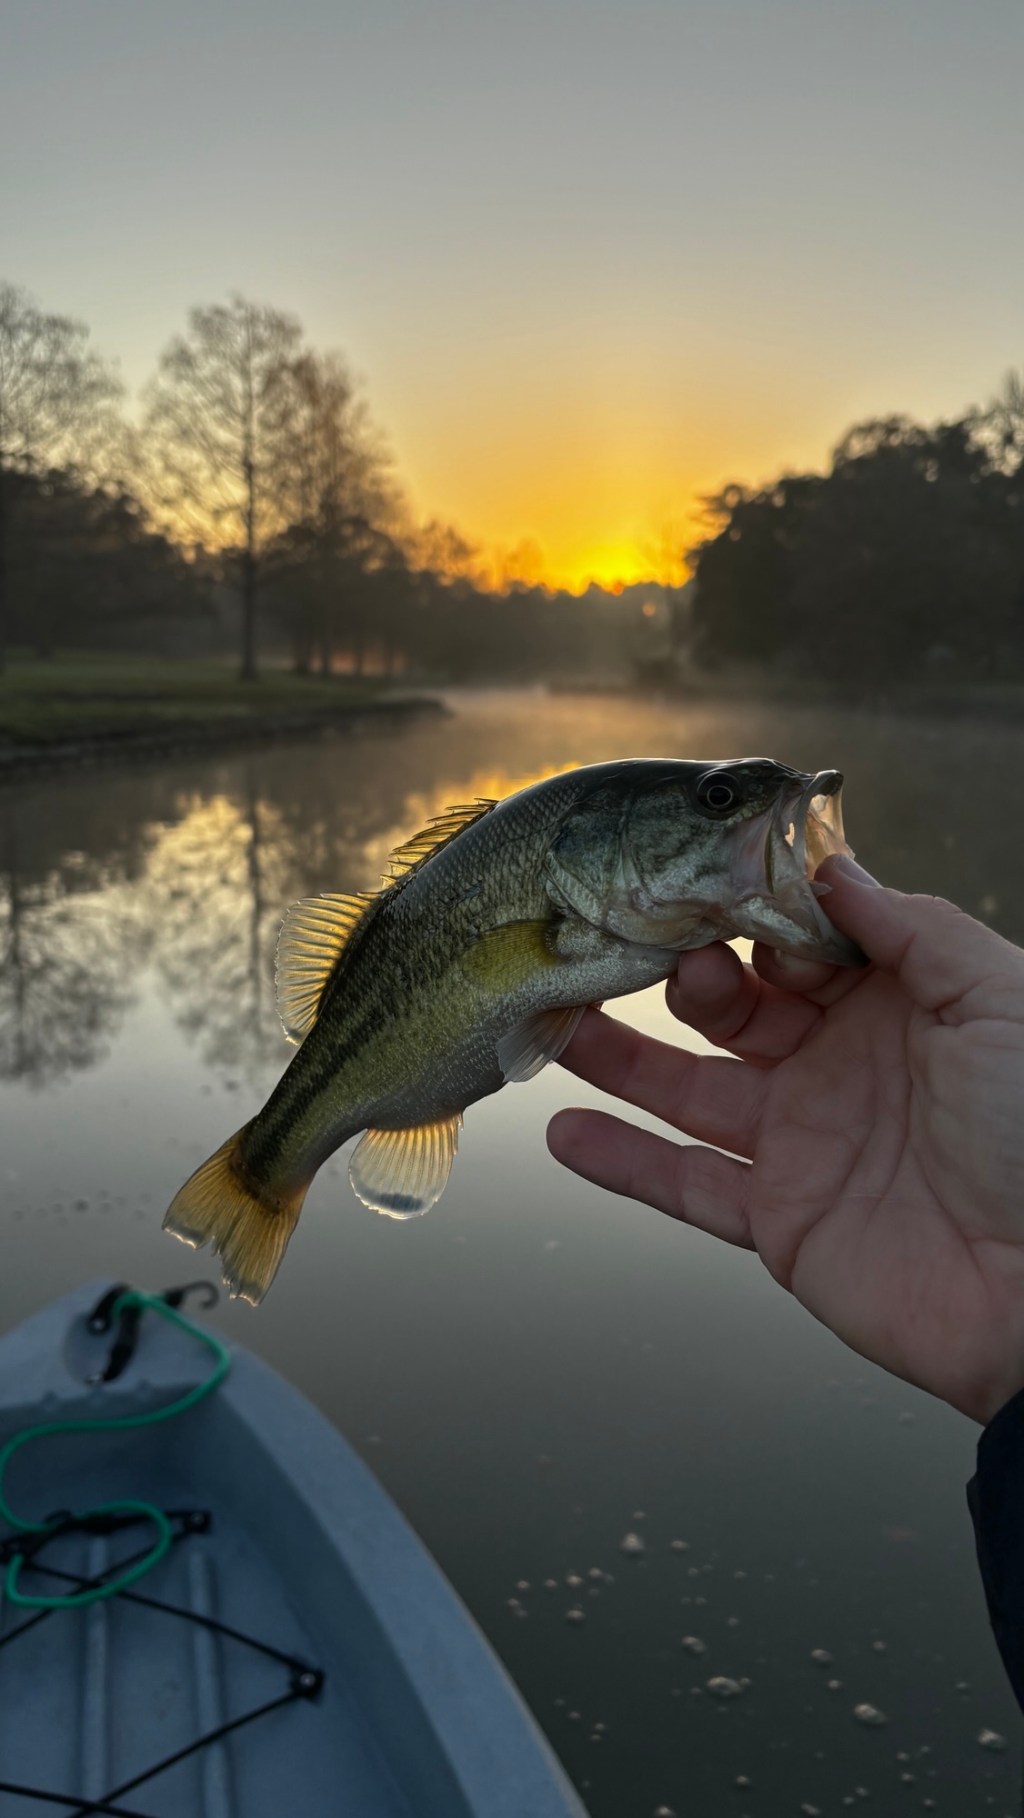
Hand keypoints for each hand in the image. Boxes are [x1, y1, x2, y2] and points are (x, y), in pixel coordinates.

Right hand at [548, 856, 1023, 1424]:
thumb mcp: (999, 998)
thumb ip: (912, 927)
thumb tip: (829, 866)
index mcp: (895, 1005)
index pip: (796, 944)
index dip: (747, 916)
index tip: (696, 886)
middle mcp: (840, 1066)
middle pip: (734, 1007)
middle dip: (683, 972)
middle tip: (647, 949)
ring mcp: (803, 1145)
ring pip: (690, 1087)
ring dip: (620, 1054)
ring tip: (557, 1014)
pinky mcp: (781, 1222)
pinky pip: (687, 1187)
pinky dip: (623, 1163)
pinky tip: (566, 1133)